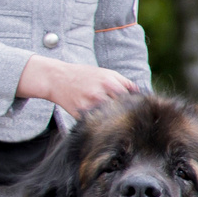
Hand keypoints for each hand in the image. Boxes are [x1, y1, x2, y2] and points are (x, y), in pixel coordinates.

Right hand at [17, 56, 138, 116]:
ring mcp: (89, 106)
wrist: (57, 78)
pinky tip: (103, 122)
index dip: (135, 105)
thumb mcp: (106, 73)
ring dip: (115, 121)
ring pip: (109, 119)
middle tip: (130, 119)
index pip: (130, 99)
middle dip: (126, 114)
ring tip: (117, 121)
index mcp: (109, 83)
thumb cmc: (84, 75)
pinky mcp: (80, 115)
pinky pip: (95, 122)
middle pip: (121, 110)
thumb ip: (125, 82)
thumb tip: (140, 94)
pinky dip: (101, 123)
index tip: (138, 110)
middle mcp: (100, 95)